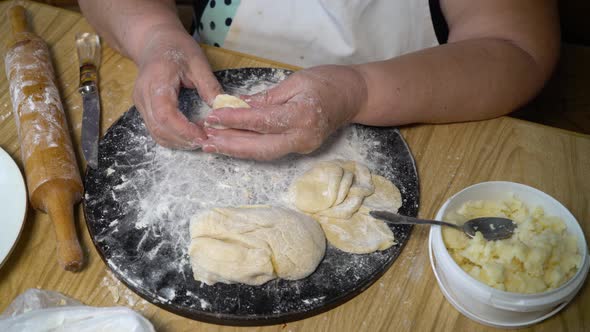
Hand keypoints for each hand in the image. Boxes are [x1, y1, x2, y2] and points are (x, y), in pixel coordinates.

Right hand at [133, 24, 221, 148]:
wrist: (154, 41)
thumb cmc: (176, 48)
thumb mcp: (198, 62)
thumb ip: (209, 86)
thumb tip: (224, 108)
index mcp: (156, 81)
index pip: (165, 114)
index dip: (184, 130)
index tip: (203, 136)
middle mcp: (143, 96)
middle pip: (159, 128)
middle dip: (183, 140)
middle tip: (206, 141)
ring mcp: (140, 104)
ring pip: (156, 133)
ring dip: (178, 142)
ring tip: (200, 140)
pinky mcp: (143, 109)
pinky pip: (155, 130)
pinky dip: (172, 137)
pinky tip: (189, 135)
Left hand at [202, 65, 367, 159]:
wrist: (354, 96)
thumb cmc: (327, 82)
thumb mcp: (294, 82)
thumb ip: (265, 98)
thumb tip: (237, 105)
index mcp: (302, 116)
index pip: (262, 121)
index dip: (236, 120)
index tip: (214, 117)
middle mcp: (303, 137)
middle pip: (261, 147)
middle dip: (231, 144)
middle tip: (206, 140)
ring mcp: (303, 146)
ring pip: (264, 153)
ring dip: (237, 150)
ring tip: (213, 145)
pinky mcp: (301, 149)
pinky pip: (271, 150)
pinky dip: (251, 147)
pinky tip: (233, 144)